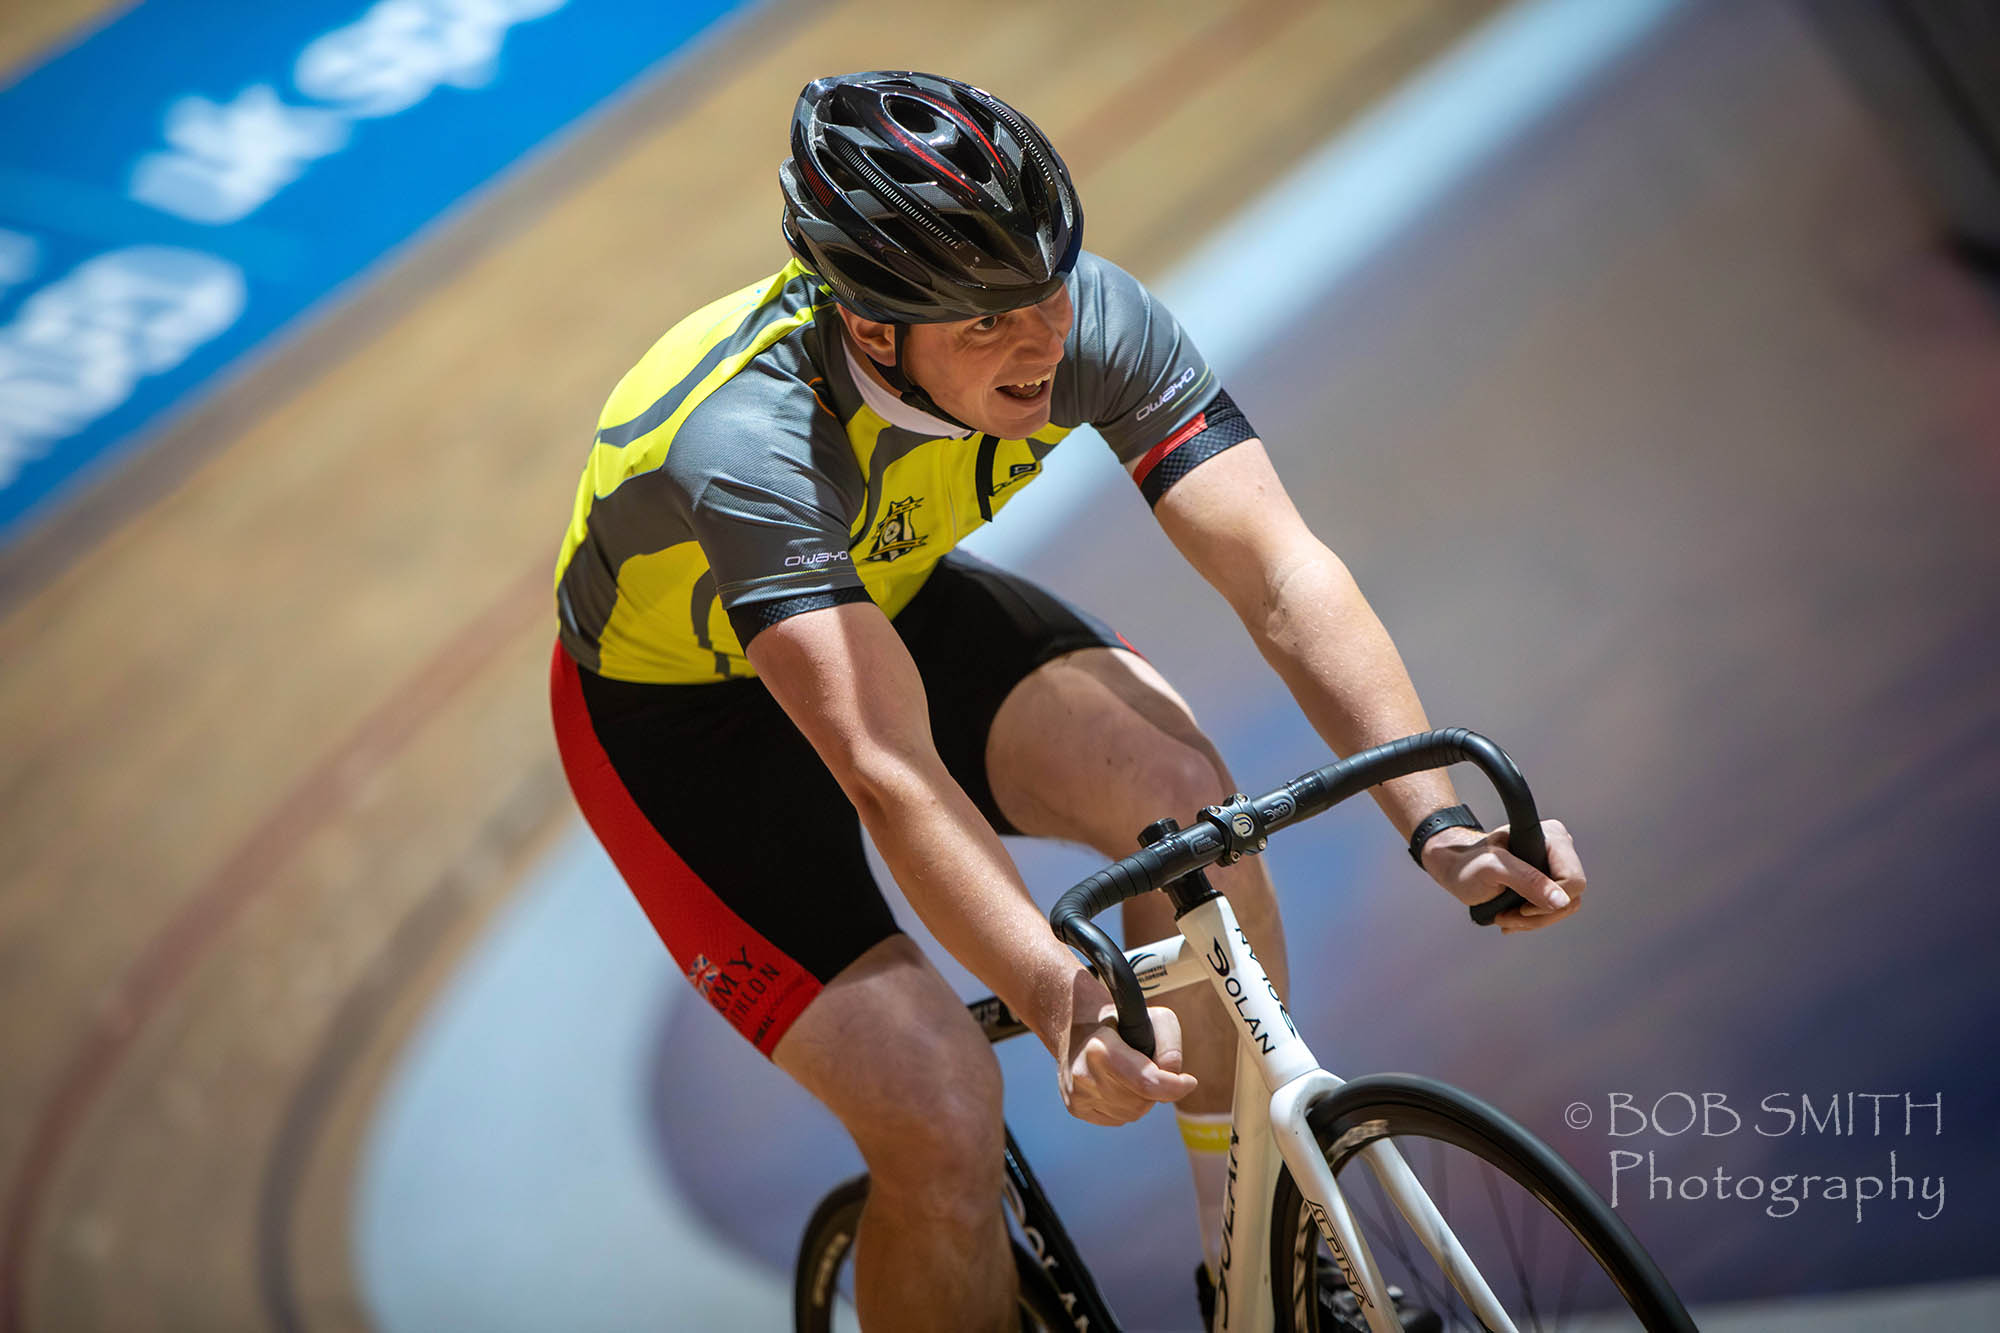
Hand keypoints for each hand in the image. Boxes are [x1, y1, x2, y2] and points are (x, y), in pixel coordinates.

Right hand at [1057, 1006, 1198, 1125]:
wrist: (1079, 1026)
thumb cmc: (1122, 1023)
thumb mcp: (1153, 1018)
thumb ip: (1170, 1045)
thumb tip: (1172, 1075)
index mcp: (1100, 1049)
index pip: (1146, 1082)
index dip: (1174, 1087)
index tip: (1189, 1082)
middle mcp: (1084, 1075)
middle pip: (1142, 1102)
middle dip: (1154, 1089)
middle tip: (1147, 1067)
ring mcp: (1077, 1095)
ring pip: (1131, 1114)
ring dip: (1140, 1098)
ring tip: (1129, 1074)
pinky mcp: (1075, 1108)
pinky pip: (1118, 1119)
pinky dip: (1125, 1105)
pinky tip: (1116, 1084)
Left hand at [1422, 818, 1585, 933]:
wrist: (1457, 868)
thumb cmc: (1468, 863)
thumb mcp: (1492, 869)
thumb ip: (1526, 881)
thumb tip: (1561, 901)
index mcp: (1552, 837)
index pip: (1574, 880)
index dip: (1550, 900)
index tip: (1521, 906)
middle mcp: (1559, 851)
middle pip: (1570, 899)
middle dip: (1538, 915)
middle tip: (1507, 916)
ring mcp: (1555, 868)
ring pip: (1563, 909)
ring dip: (1532, 921)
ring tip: (1504, 917)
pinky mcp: (1548, 884)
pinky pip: (1554, 911)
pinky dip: (1531, 920)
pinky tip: (1510, 918)